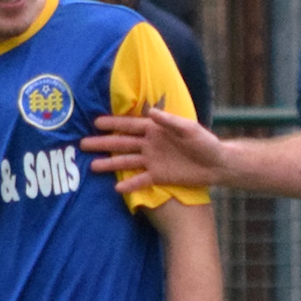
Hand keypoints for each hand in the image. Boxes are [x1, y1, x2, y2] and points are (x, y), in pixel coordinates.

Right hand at [82, 107, 226, 195]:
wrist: (216, 164)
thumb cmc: (205, 142)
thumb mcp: (189, 129)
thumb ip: (170, 121)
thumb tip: (151, 112)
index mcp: (156, 129)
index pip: (130, 125)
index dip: (113, 124)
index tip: (96, 123)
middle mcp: (150, 144)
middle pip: (122, 143)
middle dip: (103, 143)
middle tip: (83, 144)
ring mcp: (152, 161)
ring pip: (127, 161)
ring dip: (110, 164)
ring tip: (92, 167)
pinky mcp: (158, 176)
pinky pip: (140, 180)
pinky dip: (130, 184)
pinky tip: (116, 189)